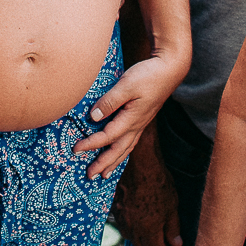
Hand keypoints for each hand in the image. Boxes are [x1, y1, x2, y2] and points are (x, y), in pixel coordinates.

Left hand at [74, 52, 185, 178]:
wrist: (169, 69)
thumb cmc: (148, 75)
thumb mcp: (126, 85)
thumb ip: (109, 101)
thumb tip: (93, 117)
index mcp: (131, 119)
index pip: (107, 137)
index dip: (90, 144)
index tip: (75, 150)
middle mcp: (136, 125)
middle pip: (118, 150)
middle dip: (103, 164)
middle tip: (90, 176)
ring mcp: (140, 123)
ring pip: (125, 148)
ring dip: (114, 162)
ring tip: (105, 174)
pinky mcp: (141, 118)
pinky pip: (130, 141)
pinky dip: (122, 151)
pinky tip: (119, 153)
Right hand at [109, 130, 182, 245]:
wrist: (138, 163)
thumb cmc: (158, 183)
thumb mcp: (172, 205)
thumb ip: (173, 227)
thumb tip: (176, 244)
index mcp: (149, 229)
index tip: (170, 242)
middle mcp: (133, 227)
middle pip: (142, 245)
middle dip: (152, 242)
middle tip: (160, 231)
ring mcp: (121, 218)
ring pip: (130, 236)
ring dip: (139, 234)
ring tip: (148, 221)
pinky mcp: (114, 209)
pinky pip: (122, 223)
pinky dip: (129, 223)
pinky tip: (136, 212)